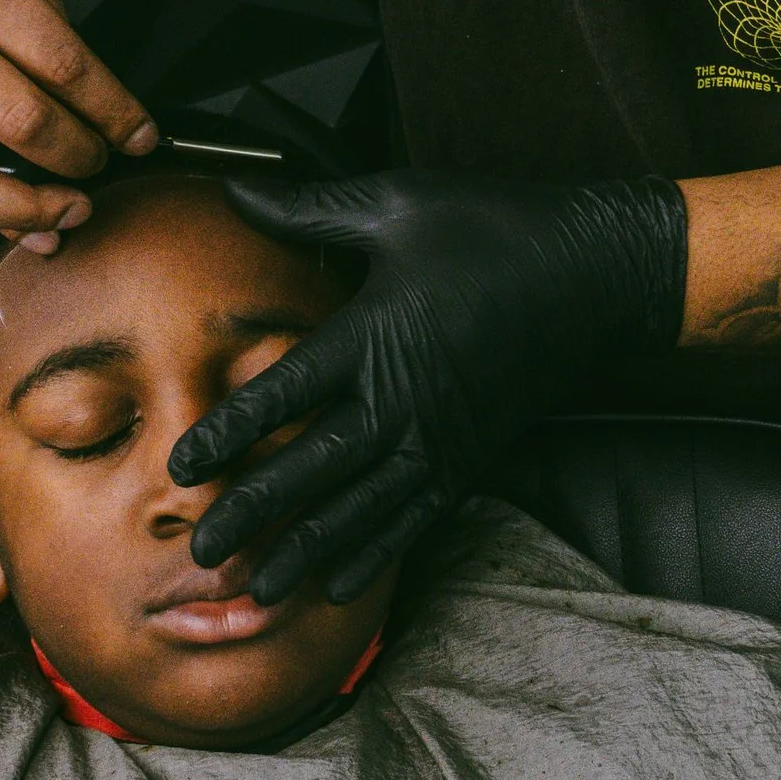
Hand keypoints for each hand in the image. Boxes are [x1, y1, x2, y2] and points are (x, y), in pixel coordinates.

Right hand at [0, 0, 158, 240]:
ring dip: (22, 208)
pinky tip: (7, 205)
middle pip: (19, 122)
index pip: (61, 66)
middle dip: (78, 156)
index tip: (139, 134)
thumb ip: (50, 26)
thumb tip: (91, 100)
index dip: (113, 112)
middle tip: (102, 162)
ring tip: (63, 212)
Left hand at [172, 172, 688, 602]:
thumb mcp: (399, 205)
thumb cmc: (496, 229)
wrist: (597, 273)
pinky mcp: (470, 457)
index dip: (230, 432)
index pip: (284, 393)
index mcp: (374, 335)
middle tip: (204, 552)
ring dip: (307, 551)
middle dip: (255, 514)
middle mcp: (402, 399)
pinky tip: (340, 585)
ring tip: (260, 591)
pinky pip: (414, 519)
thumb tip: (237, 188)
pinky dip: (376, 554)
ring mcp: (439, 438)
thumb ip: (311, 208)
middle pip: (313, 469)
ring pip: (361, 509)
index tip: (182, 465)